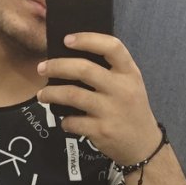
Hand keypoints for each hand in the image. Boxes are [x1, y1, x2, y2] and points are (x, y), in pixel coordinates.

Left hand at [36, 33, 161, 163]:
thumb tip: (73, 56)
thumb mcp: (130, 85)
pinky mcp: (101, 131)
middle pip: (84, 69)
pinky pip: (72, 121)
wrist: (143, 145)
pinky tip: (64, 121)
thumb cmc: (132, 109)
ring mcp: (111, 111)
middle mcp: (121, 90)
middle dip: (57, 66)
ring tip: (42, 95)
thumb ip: (111, 70)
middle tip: (42, 68)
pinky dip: (64, 121)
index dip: (87, 39)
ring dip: (51, 93)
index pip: (112, 47)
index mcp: (129, 74)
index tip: (67, 39)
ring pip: (72, 95)